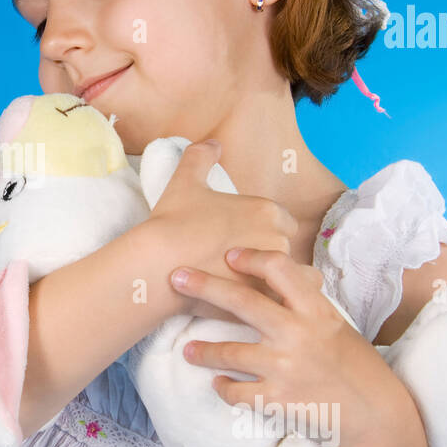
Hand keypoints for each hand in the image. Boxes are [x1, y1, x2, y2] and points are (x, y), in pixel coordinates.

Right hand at [142, 138, 298, 313]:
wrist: (158, 265)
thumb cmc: (172, 222)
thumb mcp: (184, 181)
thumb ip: (201, 156)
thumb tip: (212, 143)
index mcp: (265, 211)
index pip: (282, 219)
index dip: (265, 228)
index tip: (246, 235)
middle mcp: (276, 239)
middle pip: (285, 246)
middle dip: (270, 252)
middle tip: (245, 260)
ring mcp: (271, 272)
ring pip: (288, 276)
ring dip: (276, 278)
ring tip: (252, 283)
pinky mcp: (262, 300)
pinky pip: (285, 301)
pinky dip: (278, 301)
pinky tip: (262, 303)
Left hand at [170, 246, 411, 446]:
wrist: (373, 416)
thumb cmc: (354, 365)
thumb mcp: (335, 325)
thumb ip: (304, 304)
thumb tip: (274, 275)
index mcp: (316, 310)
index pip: (279, 269)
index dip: (251, 258)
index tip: (228, 254)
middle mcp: (297, 334)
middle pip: (242, 302)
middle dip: (204, 286)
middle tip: (175, 277)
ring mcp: (284, 367)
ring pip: (228, 353)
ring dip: (202, 352)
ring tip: (188, 351)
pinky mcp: (276, 400)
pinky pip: (235, 392)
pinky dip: (224, 387)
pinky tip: (219, 384)